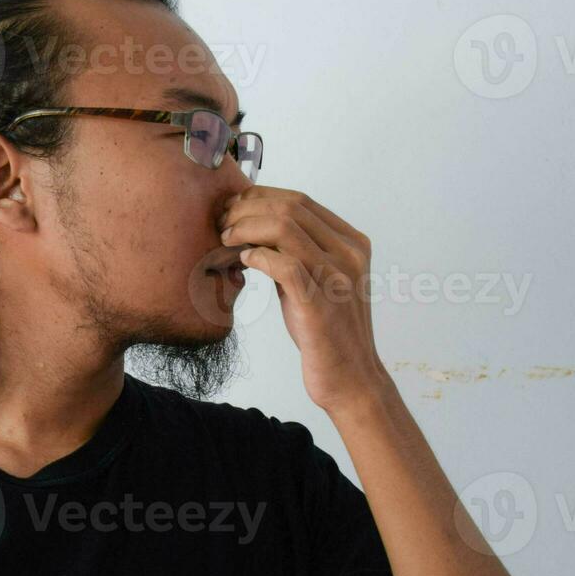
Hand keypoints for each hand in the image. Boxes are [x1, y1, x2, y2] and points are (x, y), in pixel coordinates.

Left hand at [220, 187, 391, 412]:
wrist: (350, 378)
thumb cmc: (326, 331)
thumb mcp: (314, 281)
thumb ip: (294, 253)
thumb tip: (255, 228)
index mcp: (352, 243)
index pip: (300, 200)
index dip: (260, 197)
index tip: (233, 208)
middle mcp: (349, 255)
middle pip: (290, 207)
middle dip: (247, 209)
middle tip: (222, 223)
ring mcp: (337, 278)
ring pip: (285, 229)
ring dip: (246, 229)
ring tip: (226, 240)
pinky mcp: (321, 304)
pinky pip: (283, 265)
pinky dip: (257, 257)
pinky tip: (243, 262)